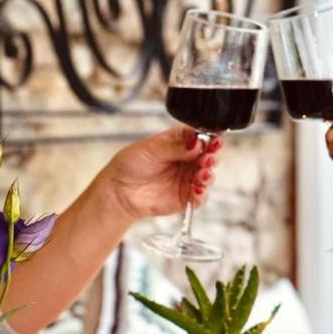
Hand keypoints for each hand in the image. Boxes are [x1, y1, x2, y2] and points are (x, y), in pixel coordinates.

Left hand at [97, 125, 220, 220]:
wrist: (119, 191)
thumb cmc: (130, 164)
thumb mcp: (151, 149)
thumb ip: (175, 147)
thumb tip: (197, 143)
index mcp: (181, 142)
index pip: (202, 136)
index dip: (210, 138)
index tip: (213, 140)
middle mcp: (188, 159)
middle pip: (209, 156)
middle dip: (212, 156)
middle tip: (208, 157)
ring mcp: (188, 179)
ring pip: (208, 176)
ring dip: (208, 174)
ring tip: (202, 174)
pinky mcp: (186, 197)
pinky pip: (200, 197)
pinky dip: (202, 194)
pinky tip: (196, 190)